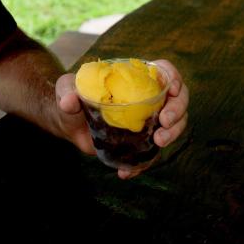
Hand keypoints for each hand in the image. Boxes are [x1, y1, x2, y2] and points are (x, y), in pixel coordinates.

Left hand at [55, 59, 188, 179]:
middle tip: (165, 123)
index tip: (173, 89)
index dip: (173, 77)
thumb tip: (69, 101)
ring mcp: (146, 120)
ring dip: (173, 134)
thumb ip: (66, 91)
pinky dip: (144, 164)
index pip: (162, 71)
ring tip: (158, 142)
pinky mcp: (140, 141)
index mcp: (133, 79)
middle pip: (177, 99)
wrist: (68, 123)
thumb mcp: (66, 89)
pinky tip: (128, 172)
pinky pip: (151, 153)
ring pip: (174, 124)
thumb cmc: (70, 97)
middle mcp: (146, 98)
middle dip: (178, 110)